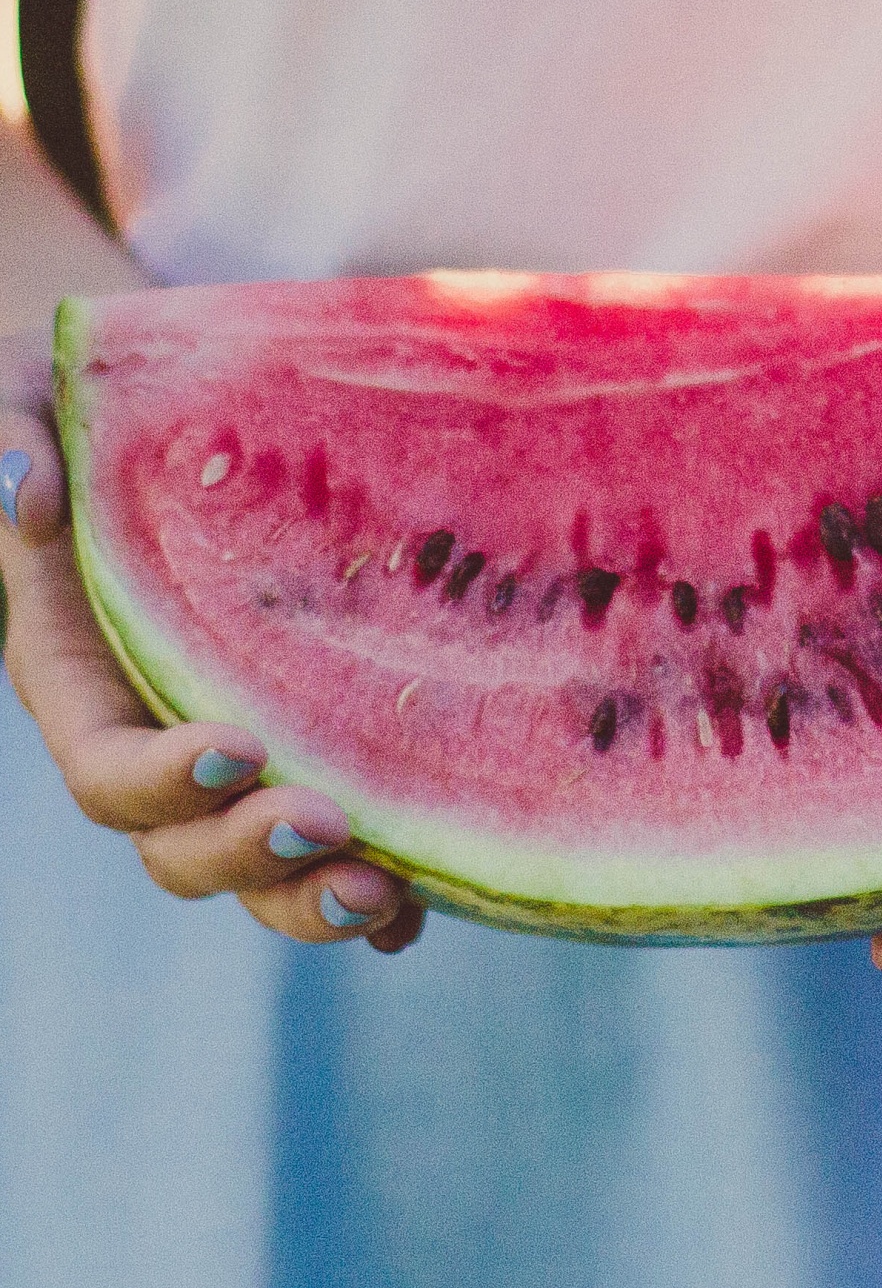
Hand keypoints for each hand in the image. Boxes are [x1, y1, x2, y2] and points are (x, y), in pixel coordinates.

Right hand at [0, 322, 423, 952]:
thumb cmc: (85, 398)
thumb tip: (25, 495)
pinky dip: (382, 889)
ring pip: (262, 871)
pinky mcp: (311, 748)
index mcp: (80, 680)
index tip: (234, 748)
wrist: (167, 410)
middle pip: (183, 849)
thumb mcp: (27, 391)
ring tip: (387, 891)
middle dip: (250, 856)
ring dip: (316, 896)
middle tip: (326, 826)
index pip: (105, 768)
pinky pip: (340, 846)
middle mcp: (157, 740)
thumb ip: (12, 435)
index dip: (160, 779)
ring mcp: (237, 759)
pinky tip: (432, 895)